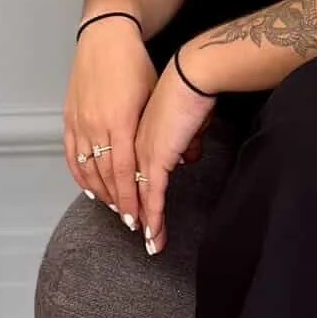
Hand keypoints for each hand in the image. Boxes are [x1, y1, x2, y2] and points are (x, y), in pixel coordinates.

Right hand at [63, 19, 157, 229]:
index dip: (130, 198)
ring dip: (101, 192)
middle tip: (130, 222)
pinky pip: (72, 155)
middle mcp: (96, 126)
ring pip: (88, 169)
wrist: (105, 38)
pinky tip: (89, 188)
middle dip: (118, 202)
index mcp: (119, 121)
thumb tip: (178, 158)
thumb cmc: (134, 64)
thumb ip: (157, 129)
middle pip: (106, 176)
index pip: (124, 172)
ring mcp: (80, 123)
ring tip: (114, 207)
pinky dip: (80, 175)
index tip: (138, 219)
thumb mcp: (152, 96)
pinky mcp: (70, 118)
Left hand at [132, 49, 217, 254]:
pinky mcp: (156, 160)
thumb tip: (188, 154)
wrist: (190, 75)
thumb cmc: (189, 89)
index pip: (126, 169)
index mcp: (133, 132)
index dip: (128, 190)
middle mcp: (131, 145)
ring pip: (137, 197)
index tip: (131, 207)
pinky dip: (153, 218)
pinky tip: (154, 235)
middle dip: (132, 212)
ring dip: (146, 222)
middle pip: (126, 187)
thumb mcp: (181, 117)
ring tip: (151, 242)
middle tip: (138, 231)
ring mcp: (141, 154)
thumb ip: (182, 138)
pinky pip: (152, 197)